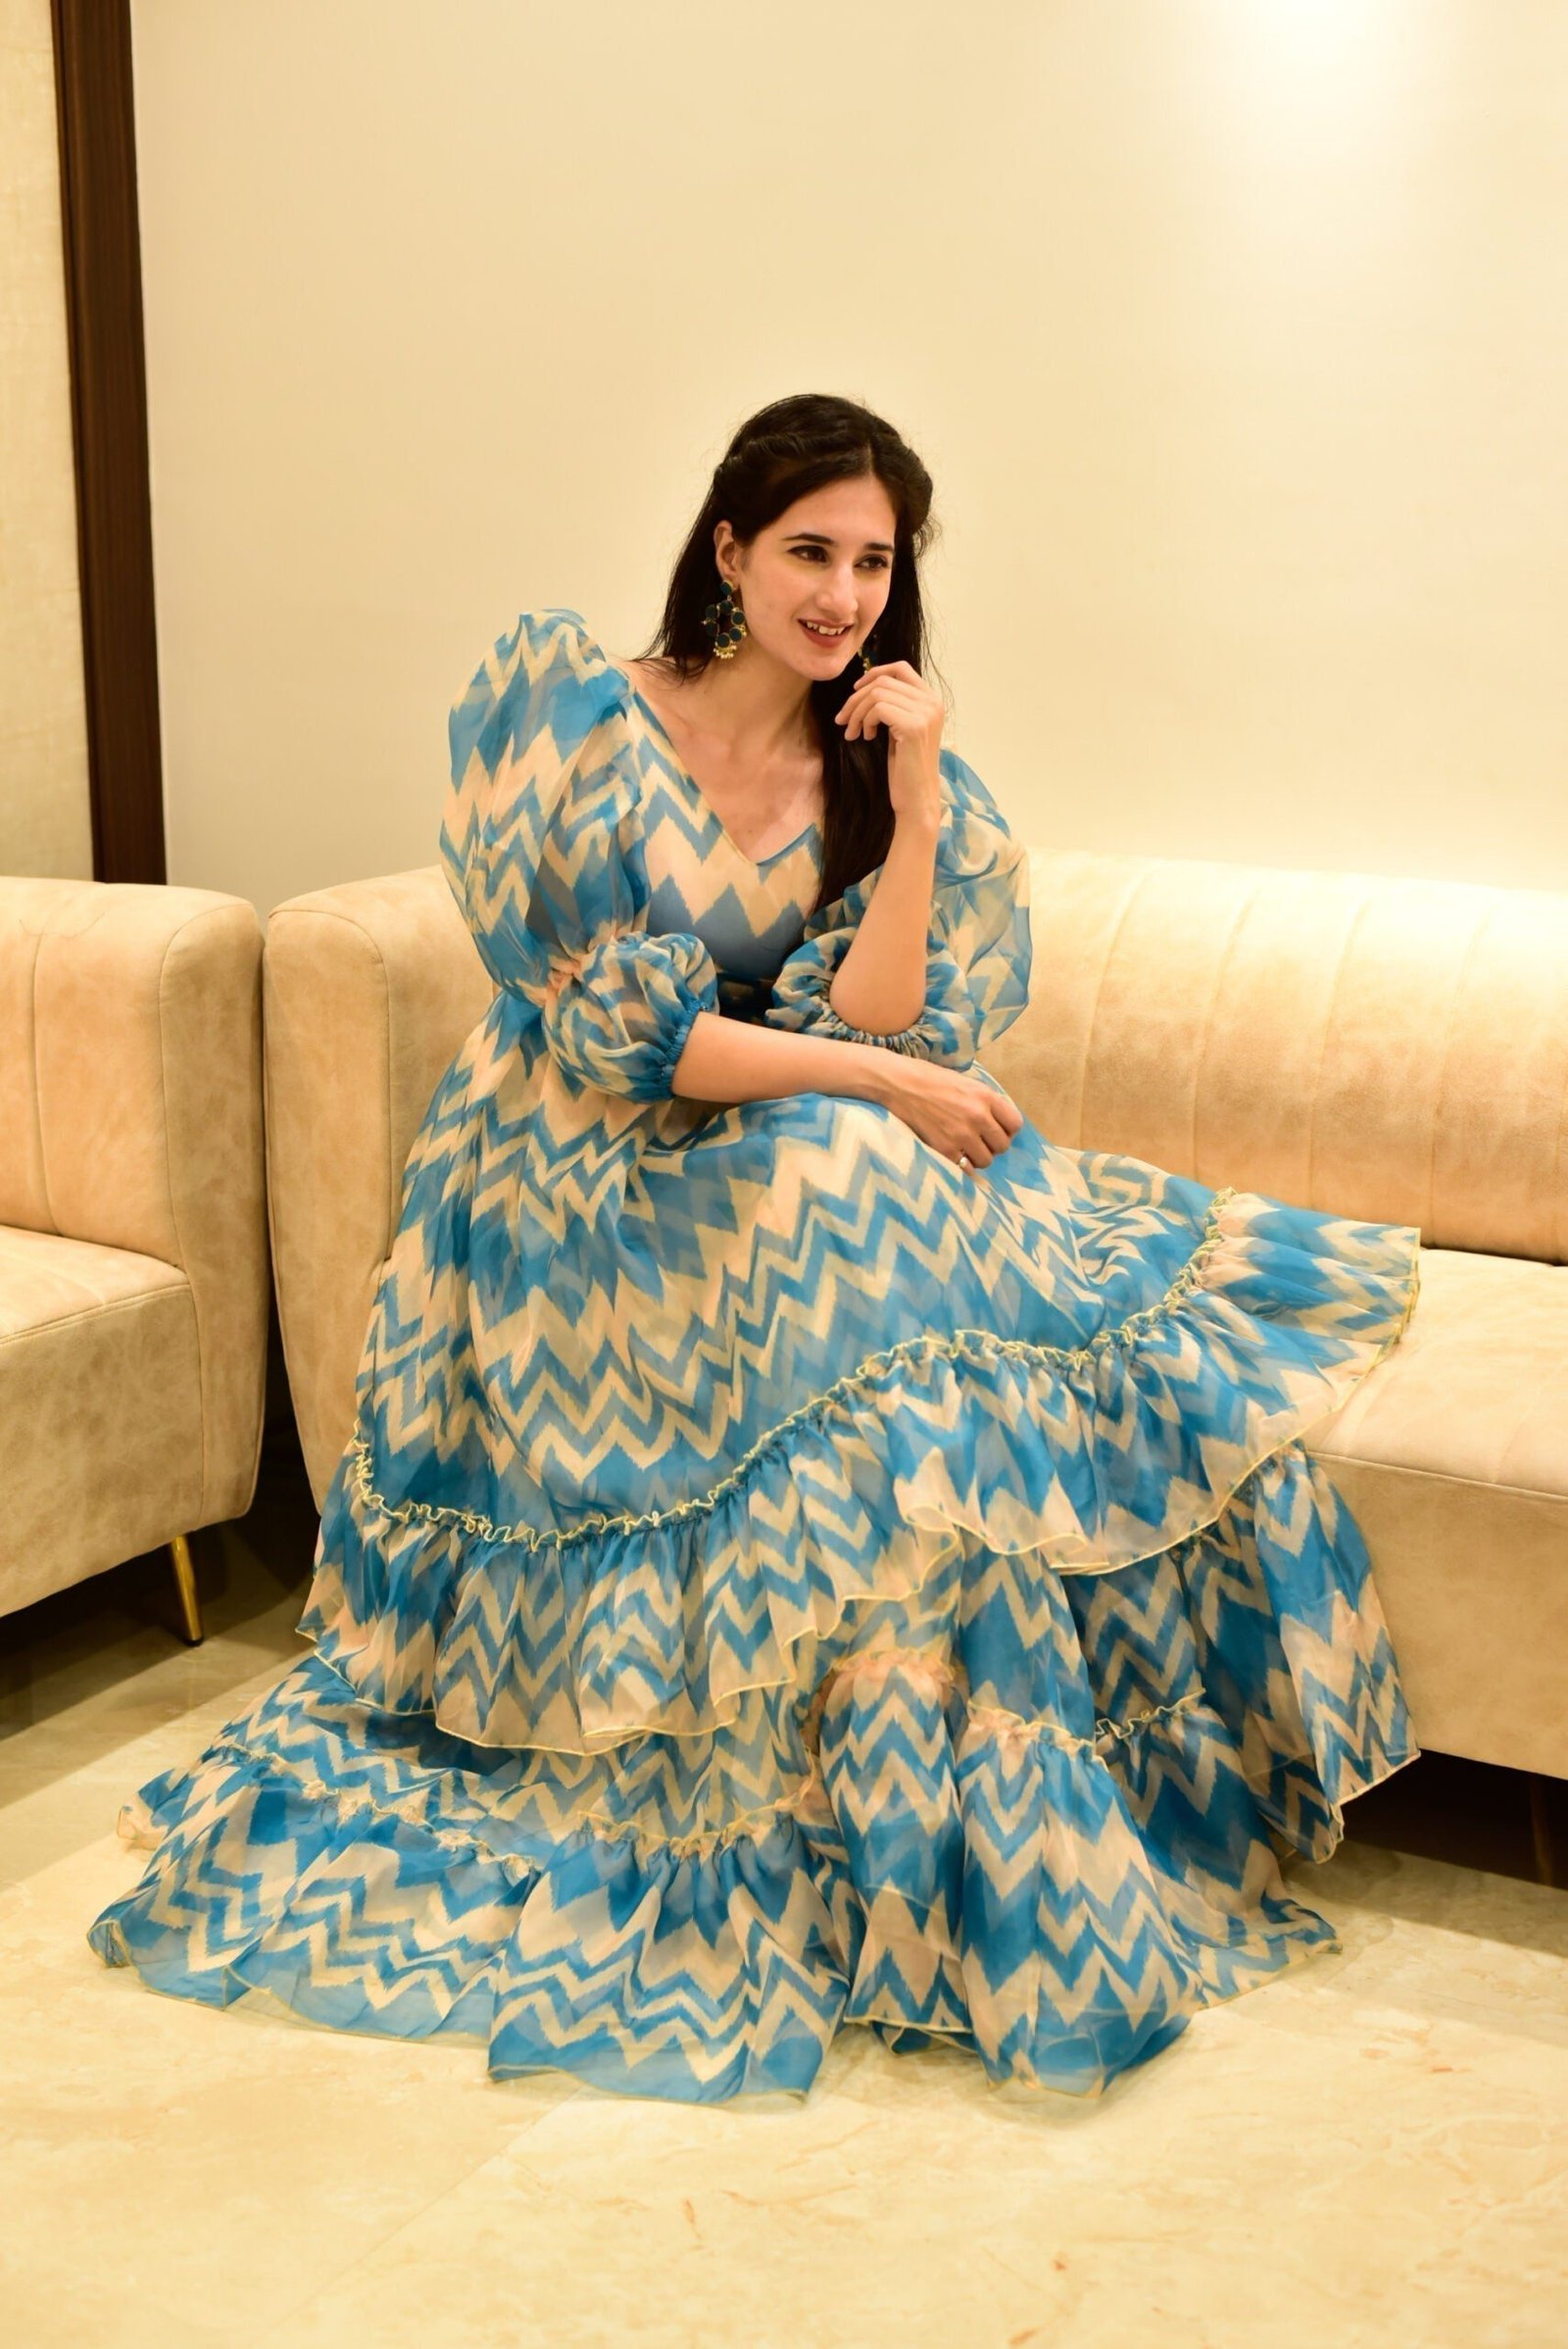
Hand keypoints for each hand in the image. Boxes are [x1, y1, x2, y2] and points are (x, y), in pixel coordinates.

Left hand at [834, 662, 943, 830]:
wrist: (917, 799)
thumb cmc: (906, 768)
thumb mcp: (900, 729)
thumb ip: (894, 706)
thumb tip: (866, 685)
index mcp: (932, 700)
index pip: (901, 668)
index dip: (874, 674)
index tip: (856, 691)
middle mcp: (932, 703)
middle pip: (884, 681)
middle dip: (856, 699)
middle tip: (843, 721)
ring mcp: (925, 713)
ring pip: (877, 693)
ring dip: (857, 712)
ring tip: (854, 733)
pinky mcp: (913, 726)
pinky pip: (878, 708)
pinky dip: (864, 720)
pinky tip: (865, 737)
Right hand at [873, 1055, 1024, 1173]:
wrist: (900, 1084)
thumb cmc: (931, 1079)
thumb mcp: (966, 1082)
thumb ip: (986, 1101)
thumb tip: (999, 1121)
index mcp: (985, 1096)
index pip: (1015, 1124)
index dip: (1007, 1130)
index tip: (997, 1130)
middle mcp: (978, 1116)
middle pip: (1002, 1145)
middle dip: (993, 1145)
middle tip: (980, 1140)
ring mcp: (961, 1135)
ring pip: (986, 1160)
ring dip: (978, 1156)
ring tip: (966, 1148)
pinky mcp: (945, 1149)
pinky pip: (966, 1169)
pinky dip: (962, 1165)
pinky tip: (955, 1155)